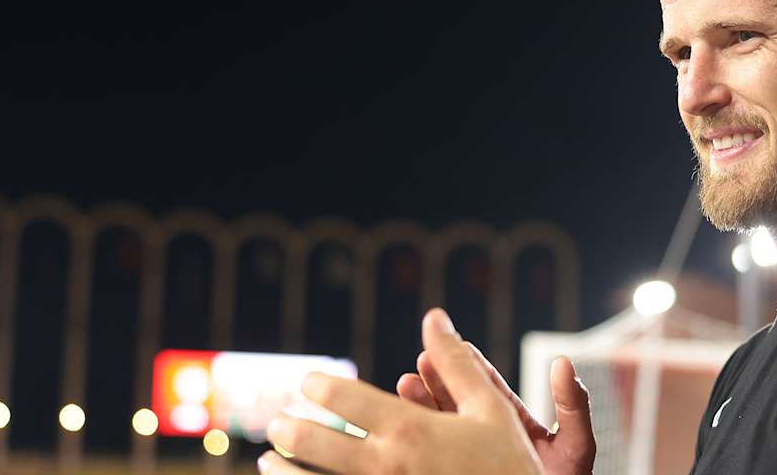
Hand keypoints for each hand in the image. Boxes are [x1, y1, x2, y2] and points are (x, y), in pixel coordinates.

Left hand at [259, 309, 542, 474]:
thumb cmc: (508, 465)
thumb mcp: (490, 409)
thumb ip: (457, 362)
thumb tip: (435, 317)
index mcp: (411, 429)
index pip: (345, 398)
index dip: (319, 385)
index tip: (308, 381)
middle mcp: (387, 466)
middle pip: (318, 442)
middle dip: (291, 428)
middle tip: (278, 420)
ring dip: (285, 471)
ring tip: (268, 459)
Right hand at [396, 343, 594, 474]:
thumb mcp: (575, 444)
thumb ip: (573, 405)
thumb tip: (563, 362)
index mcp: (515, 423)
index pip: (489, 387)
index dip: (471, 365)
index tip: (455, 344)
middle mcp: (489, 436)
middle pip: (458, 400)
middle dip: (438, 379)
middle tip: (421, 360)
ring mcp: (472, 454)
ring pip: (443, 424)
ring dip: (423, 403)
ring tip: (406, 384)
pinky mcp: (458, 467)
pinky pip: (436, 450)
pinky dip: (421, 434)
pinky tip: (406, 422)